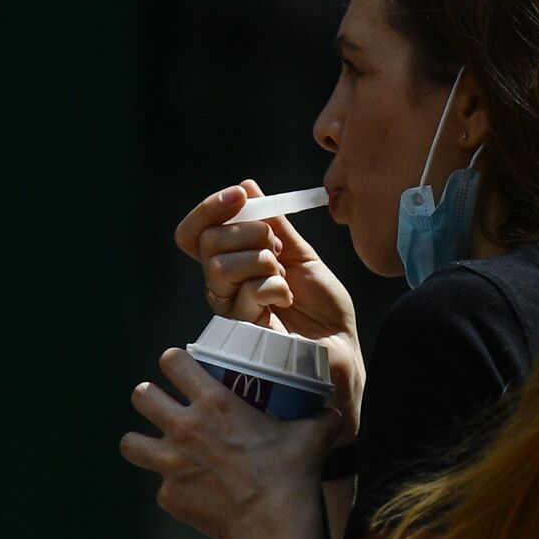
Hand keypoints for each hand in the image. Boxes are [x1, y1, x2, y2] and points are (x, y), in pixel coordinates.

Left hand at [120, 347, 340, 538]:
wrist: (273, 524)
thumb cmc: (291, 474)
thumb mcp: (313, 436)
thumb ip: (322, 418)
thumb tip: (334, 412)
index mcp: (214, 403)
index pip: (173, 362)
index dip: (174, 361)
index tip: (181, 366)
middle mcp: (184, 428)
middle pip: (142, 395)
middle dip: (150, 395)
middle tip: (164, 403)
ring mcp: (171, 465)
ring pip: (131, 443)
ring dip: (142, 441)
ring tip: (156, 445)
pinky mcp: (170, 497)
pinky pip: (162, 488)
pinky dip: (174, 488)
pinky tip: (193, 491)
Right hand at [175, 180, 363, 438]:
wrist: (341, 351)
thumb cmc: (324, 312)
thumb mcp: (303, 258)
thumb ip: (276, 227)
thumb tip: (247, 187)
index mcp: (235, 267)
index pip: (197, 233)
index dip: (209, 209)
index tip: (240, 194)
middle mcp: (224, 288)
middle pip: (207, 243)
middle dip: (248, 233)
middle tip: (277, 251)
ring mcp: (229, 310)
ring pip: (219, 265)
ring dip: (261, 261)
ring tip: (284, 279)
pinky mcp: (240, 332)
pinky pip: (245, 291)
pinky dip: (273, 286)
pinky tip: (287, 300)